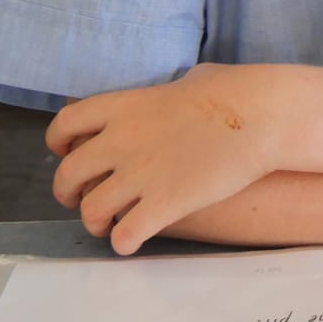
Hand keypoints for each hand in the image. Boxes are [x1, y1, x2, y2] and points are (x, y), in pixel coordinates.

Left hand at [45, 64, 279, 255]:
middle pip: (68, 175)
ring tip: (109, 226)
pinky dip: (123, 242)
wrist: (263, 116)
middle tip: (80, 200)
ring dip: (96, 222)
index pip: (65, 125)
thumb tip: (183, 88)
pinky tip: (132, 241)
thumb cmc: (237, 91)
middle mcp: (121, 141)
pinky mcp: (164, 204)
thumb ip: (173, 89)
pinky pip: (125, 235)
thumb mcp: (194, 78)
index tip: (66, 153)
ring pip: (91, 211)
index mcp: (124, 106)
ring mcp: (140, 175)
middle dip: (67, 193)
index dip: (59, 145)